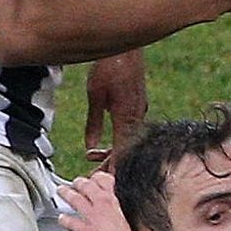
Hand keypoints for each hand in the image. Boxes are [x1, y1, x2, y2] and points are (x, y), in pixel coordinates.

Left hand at [56, 171, 137, 230]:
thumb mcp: (134, 213)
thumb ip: (124, 205)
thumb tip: (120, 198)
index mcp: (116, 198)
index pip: (103, 178)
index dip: (97, 177)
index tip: (95, 178)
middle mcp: (103, 203)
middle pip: (85, 185)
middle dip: (79, 183)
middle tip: (77, 183)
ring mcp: (93, 216)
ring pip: (74, 199)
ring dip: (66, 193)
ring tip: (62, 191)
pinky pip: (69, 222)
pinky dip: (64, 219)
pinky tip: (63, 219)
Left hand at [84, 49, 145, 167]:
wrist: (127, 51)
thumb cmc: (109, 70)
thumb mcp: (95, 98)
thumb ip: (93, 124)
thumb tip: (90, 147)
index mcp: (126, 117)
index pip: (122, 151)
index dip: (115, 167)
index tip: (108, 180)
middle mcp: (137, 117)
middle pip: (127, 148)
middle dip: (112, 162)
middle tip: (95, 170)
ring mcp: (140, 111)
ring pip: (130, 138)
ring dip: (116, 150)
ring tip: (97, 157)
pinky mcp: (139, 105)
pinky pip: (133, 128)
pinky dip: (122, 138)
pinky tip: (113, 139)